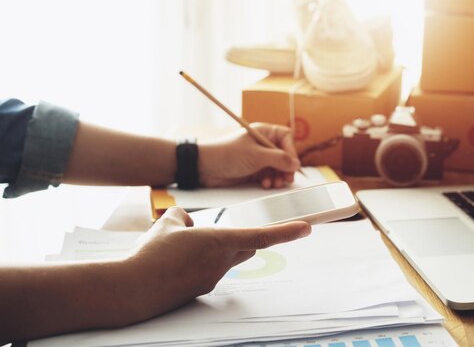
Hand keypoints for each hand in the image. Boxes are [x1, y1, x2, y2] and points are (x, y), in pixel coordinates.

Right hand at [125, 207, 310, 321]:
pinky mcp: (200, 289)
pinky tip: (174, 262)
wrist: (134, 289)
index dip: (286, 232)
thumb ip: (181, 217)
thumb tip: (184, 220)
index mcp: (219, 241)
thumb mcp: (167, 223)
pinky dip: (197, 262)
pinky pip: (206, 270)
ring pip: (224, 258)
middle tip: (231, 230)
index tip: (306, 228)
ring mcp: (211, 278)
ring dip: (213, 249)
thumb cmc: (153, 254)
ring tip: (180, 246)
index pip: (262, 236)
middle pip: (246, 247)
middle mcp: (221, 262)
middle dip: (245, 237)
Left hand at [197, 123, 299, 187]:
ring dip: (278, 176)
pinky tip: (265, 184)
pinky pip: (268, 175)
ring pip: (277, 167)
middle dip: (286, 167)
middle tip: (287, 179)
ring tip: (275, 183)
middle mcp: (263, 144)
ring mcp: (258, 157)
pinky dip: (270, 180)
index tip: (291, 163)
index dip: (291, 150)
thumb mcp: (256, 155)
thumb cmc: (228, 154)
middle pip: (284, 154)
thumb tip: (296, 164)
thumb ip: (278, 159)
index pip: (286, 137)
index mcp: (263, 132)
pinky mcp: (253, 170)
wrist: (205, 167)